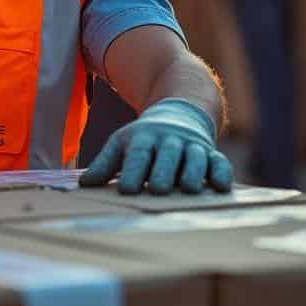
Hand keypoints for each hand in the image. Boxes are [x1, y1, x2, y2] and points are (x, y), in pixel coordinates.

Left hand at [80, 98, 232, 194]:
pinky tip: (221, 187)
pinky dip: (222, 173)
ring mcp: (192, 146)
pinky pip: (219, 162)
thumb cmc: (144, 139)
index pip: (138, 154)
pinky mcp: (212, 153)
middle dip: (164, 171)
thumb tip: (84, 185)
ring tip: (190, 189)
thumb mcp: (122, 144)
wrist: (179, 114)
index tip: (128, 191)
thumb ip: (105, 165)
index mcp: (144, 138)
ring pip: (196, 158)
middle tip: (159, 189)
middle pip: (168, 155)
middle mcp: (170, 141)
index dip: (134, 171)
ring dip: (194, 172)